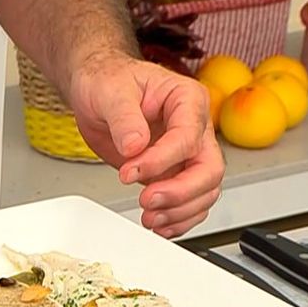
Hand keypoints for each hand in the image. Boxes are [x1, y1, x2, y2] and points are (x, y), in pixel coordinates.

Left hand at [69, 52, 224, 237]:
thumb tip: (135, 146)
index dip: (160, 161)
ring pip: (205, 191)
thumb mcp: (110, 91)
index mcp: (187, 99)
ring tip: (149, 217)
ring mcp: (186, 153)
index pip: (187, 138)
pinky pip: (191, 201)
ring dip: (180, 211)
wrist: (98, 89)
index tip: (129, 172)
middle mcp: (194, 127)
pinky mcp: (173, 172)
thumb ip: (124, 118)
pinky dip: (179, 218)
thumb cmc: (109, 81)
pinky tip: (159, 224)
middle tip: (147, 201)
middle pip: (209, 169)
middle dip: (180, 192)